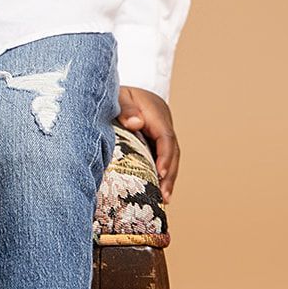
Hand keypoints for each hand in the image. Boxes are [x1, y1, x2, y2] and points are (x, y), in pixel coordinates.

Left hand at [116, 85, 179, 202]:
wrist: (116, 89)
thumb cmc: (115, 94)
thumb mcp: (117, 97)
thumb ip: (125, 109)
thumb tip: (136, 123)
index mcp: (156, 112)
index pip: (166, 137)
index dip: (165, 156)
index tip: (161, 174)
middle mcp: (162, 122)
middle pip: (172, 150)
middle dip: (170, 173)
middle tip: (165, 196)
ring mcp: (160, 131)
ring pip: (169, 156)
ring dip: (168, 177)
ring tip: (164, 199)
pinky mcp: (154, 138)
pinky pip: (160, 156)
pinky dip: (160, 172)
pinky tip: (157, 189)